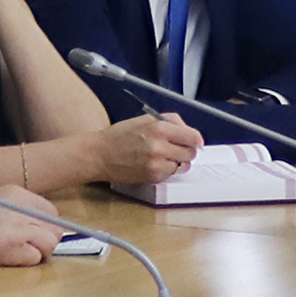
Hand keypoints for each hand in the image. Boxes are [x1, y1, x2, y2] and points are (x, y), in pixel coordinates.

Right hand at [0, 196, 56, 266]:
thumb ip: (18, 210)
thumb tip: (41, 227)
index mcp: (16, 192)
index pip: (51, 211)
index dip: (47, 226)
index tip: (36, 234)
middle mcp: (21, 207)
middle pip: (55, 227)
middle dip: (47, 239)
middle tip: (27, 246)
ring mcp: (18, 227)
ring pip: (51, 242)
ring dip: (41, 251)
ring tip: (19, 252)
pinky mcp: (12, 247)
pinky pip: (36, 258)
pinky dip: (27, 261)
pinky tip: (9, 258)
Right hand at [87, 112, 201, 185]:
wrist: (100, 154)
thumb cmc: (120, 135)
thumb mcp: (145, 119)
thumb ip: (170, 121)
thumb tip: (189, 131)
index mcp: (159, 128)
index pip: (193, 137)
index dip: (195, 139)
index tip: (194, 141)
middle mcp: (160, 146)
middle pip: (191, 153)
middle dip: (186, 150)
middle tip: (176, 148)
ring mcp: (157, 163)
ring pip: (183, 165)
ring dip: (178, 162)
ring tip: (164, 156)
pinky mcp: (153, 176)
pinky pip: (171, 174)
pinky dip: (167, 170)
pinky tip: (155, 164)